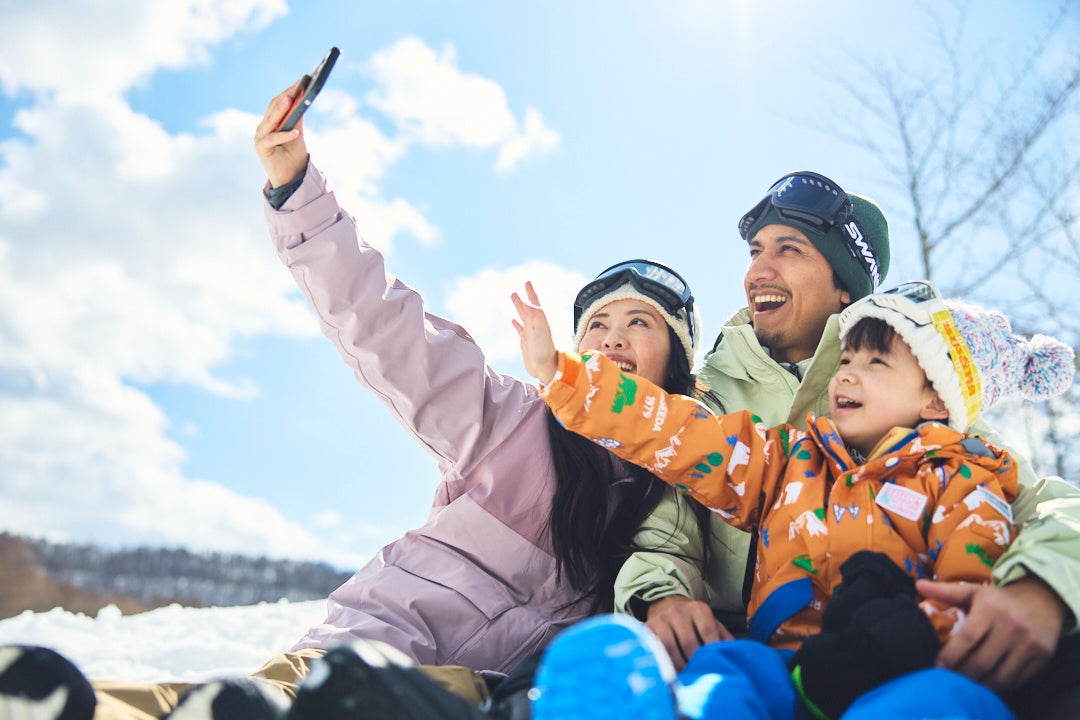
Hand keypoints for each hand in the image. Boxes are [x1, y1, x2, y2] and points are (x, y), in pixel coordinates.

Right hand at [253, 79, 310, 187]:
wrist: (292, 178)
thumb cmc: (294, 155)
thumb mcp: (297, 133)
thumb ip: (296, 117)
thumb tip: (303, 98)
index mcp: (270, 122)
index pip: (277, 103)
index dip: (288, 92)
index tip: (301, 82)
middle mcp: (262, 127)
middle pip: (272, 108)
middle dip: (285, 96)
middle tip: (297, 86)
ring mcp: (259, 137)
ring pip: (270, 121)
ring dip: (280, 110)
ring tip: (292, 100)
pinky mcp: (260, 149)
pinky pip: (272, 139)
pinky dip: (284, 135)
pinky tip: (295, 132)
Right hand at [511, 281, 557, 384]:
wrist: (546, 368)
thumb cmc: (545, 350)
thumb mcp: (541, 329)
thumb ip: (535, 315)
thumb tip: (526, 303)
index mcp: (540, 320)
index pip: (534, 303)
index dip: (531, 293)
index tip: (527, 282)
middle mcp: (535, 325)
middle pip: (528, 308)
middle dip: (524, 298)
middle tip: (516, 290)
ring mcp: (531, 334)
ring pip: (523, 317)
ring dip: (519, 308)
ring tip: (514, 299)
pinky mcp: (526, 342)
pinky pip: (520, 330)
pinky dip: (517, 324)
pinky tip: (513, 321)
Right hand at [644, 595, 732, 671]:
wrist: (666, 607)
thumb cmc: (695, 624)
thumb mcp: (713, 625)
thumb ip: (725, 640)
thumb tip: (738, 659)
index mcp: (699, 609)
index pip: (707, 631)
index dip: (711, 651)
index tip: (715, 667)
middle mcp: (678, 611)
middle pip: (688, 642)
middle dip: (695, 663)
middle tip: (701, 679)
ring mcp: (660, 619)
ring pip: (670, 647)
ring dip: (679, 666)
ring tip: (686, 679)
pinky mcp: (646, 629)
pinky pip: (654, 649)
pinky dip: (663, 663)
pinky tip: (670, 674)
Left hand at [917, 577, 1064, 689]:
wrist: (1043, 599)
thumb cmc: (999, 599)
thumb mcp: (973, 592)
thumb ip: (945, 591)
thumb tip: (919, 584)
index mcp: (990, 609)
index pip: (967, 638)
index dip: (950, 656)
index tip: (937, 667)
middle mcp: (1011, 627)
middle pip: (982, 662)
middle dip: (962, 675)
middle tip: (948, 682)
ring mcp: (1028, 644)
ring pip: (1001, 676)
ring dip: (980, 685)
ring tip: (966, 687)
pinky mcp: (1042, 657)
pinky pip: (1018, 680)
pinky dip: (1001, 687)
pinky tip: (987, 685)